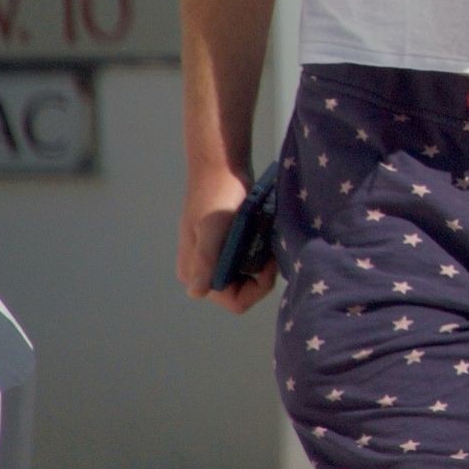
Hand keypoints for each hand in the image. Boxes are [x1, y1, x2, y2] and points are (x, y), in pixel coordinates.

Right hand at [179, 166, 276, 314]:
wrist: (221, 167)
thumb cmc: (216, 196)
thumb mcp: (214, 228)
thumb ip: (206, 259)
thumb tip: (197, 292)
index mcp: (195, 275)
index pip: (236, 301)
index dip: (258, 288)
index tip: (270, 262)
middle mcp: (204, 273)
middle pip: (244, 291)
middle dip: (262, 274)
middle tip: (272, 248)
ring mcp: (216, 260)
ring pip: (249, 275)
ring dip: (263, 261)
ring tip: (268, 238)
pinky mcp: (227, 246)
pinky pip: (249, 260)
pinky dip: (261, 251)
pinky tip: (266, 234)